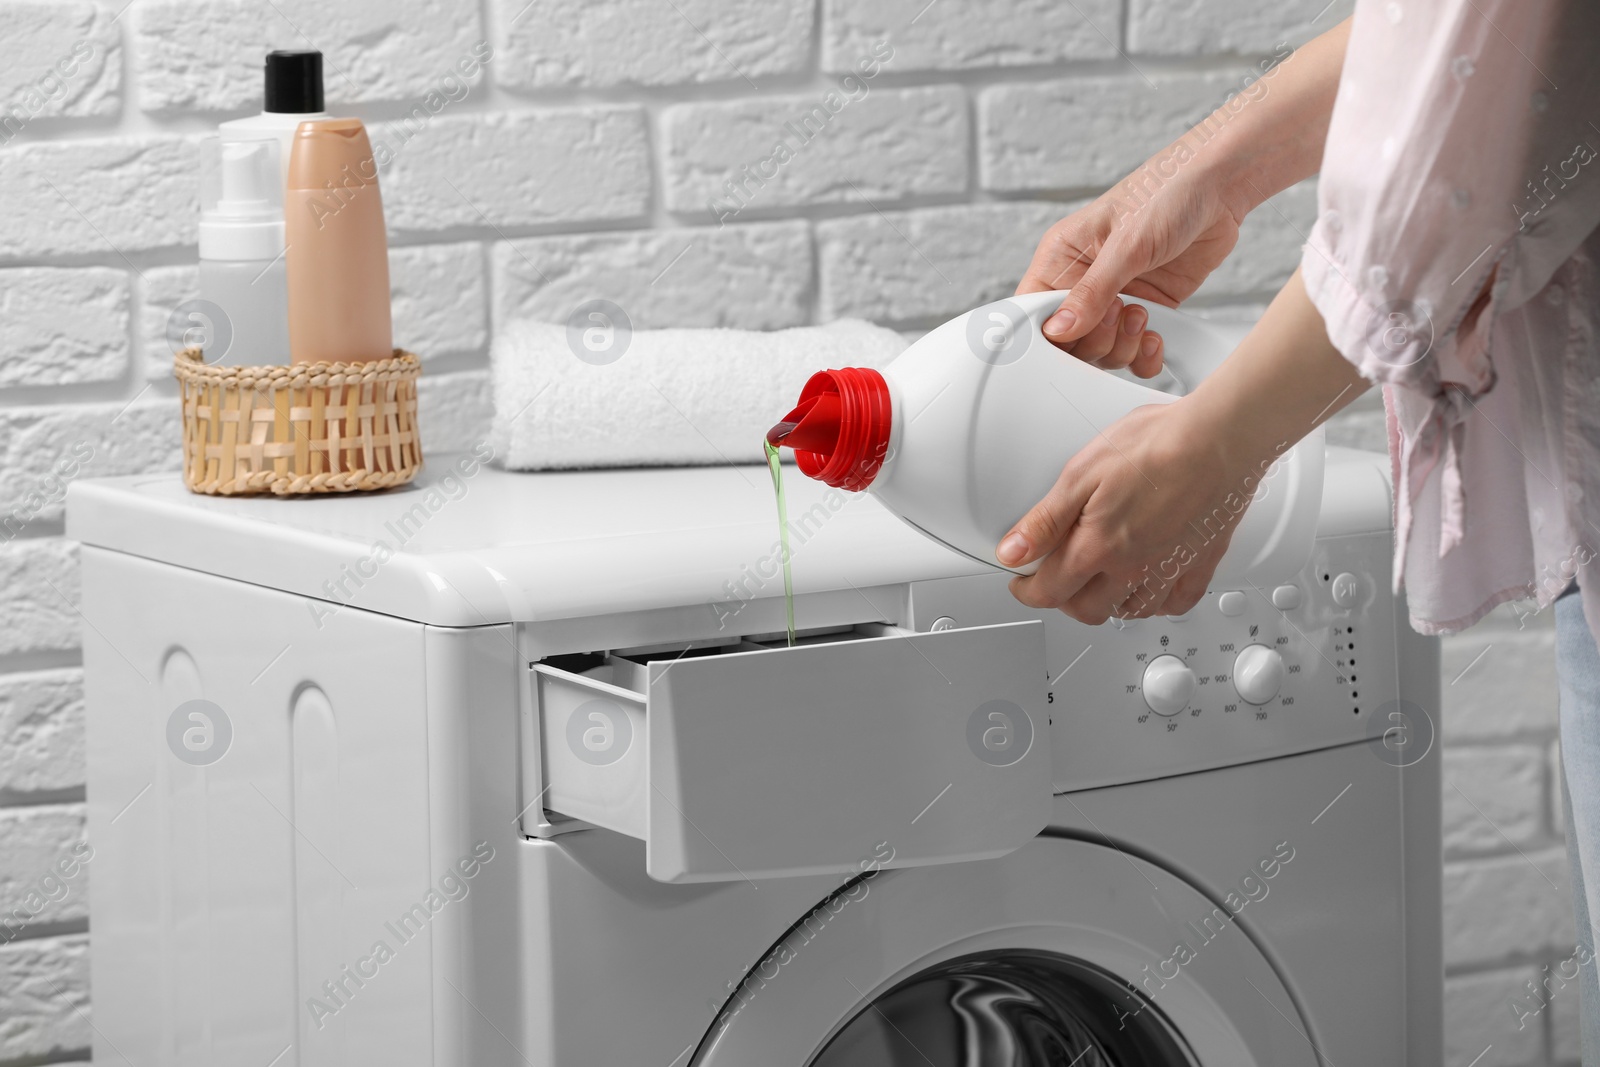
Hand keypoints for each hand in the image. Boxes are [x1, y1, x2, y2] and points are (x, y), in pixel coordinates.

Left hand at [997, 268, 1371, 623]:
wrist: (1218, 439)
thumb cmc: (1156, 446)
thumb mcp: (1081, 474)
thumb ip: (1045, 521)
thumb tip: (1013, 552)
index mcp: (1098, 548)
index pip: (1050, 590)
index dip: (1026, 590)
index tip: (1021, 581)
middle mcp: (1132, 569)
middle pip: (1088, 609)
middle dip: (1064, 601)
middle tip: (1056, 582)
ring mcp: (1168, 570)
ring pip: (1130, 611)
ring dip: (1107, 604)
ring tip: (1097, 585)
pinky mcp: (1200, 563)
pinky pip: (1176, 603)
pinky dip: (1158, 604)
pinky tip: (1150, 589)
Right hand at [1015, 164, 1246, 378]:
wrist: (1220, 187)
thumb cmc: (1167, 192)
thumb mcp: (1126, 243)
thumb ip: (1092, 291)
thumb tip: (1058, 330)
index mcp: (1061, 259)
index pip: (1034, 311)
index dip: (1048, 334)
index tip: (1072, 336)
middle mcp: (1084, 283)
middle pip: (1068, 342)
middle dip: (1095, 338)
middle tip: (1120, 311)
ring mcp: (1116, 300)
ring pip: (1101, 352)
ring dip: (1123, 346)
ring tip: (1144, 314)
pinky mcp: (1147, 310)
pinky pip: (1134, 354)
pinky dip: (1145, 357)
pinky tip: (1156, 337)